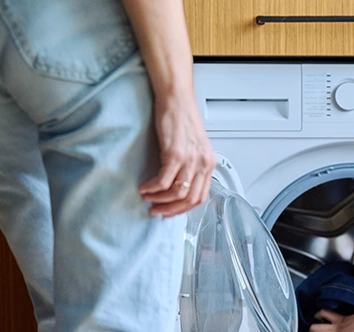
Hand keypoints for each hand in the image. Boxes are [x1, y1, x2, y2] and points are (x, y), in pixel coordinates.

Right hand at [138, 90, 215, 217]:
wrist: (176, 99)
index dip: (184, 208)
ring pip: (176, 193)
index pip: (200, 197)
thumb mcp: (194, 146)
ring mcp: (190, 160)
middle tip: (157, 211)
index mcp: (209, 163)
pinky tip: (144, 187)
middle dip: (171, 209)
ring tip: (148, 199)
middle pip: (190, 199)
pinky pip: (163, 181)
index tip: (171, 211)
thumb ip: (192, 164)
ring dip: (160, 200)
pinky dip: (152, 189)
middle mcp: (203, 163)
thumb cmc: (182, 119)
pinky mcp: (175, 154)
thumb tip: (180, 184)